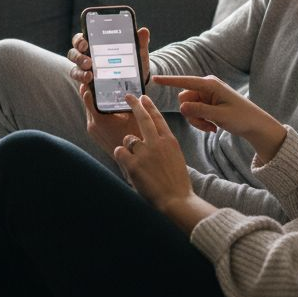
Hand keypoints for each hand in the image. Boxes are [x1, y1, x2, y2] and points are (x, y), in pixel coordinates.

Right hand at [68, 27, 150, 86]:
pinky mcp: (89, 86)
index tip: (85, 43)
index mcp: (95, 45)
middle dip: (78, 57)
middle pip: (74, 54)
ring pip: (75, 70)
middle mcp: (86, 57)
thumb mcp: (137, 53)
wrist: (136, 82)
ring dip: (80, 73)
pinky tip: (88, 89)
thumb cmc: (132, 63)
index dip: (79, 40)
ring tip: (90, 76)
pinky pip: (81, 86)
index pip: (80, 39)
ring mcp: (86, 72)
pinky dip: (83, 87)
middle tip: (89, 62)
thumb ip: (139, 42)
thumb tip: (143, 31)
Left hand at [79, 83, 141, 158]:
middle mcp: (92, 125)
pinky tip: (102, 104)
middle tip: (93, 80)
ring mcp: (92, 131)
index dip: (87, 88)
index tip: (89, 79)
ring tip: (97, 89)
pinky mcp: (94, 134)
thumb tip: (129, 91)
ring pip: (89, 111)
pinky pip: (91, 117)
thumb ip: (129, 104)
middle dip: (90, 92)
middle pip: (87, 104)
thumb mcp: (133, 117)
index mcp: (99, 120)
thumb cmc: (134, 137)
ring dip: (92, 101)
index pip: (88, 99)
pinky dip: (95, 110)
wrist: (131, 157)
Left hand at [112, 94, 193, 213]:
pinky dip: (122, 158)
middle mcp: (157, 143)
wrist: (176, 200)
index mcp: (170, 140)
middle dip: (134, 105)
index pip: (158, 118)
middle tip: (127, 96)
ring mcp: (145, 153)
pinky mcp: (134, 164)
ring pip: (128, 139)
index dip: (149, 106)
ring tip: (138, 163)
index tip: (143, 97)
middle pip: (142, 118)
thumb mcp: (176, 157)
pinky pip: (120, 152)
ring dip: (129, 148)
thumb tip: (152, 136)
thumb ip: (164, 145)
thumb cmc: (177, 182)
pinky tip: (130, 167)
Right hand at [150, 75, 287, 164]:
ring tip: (211, 128)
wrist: (256, 125)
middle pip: (184, 99)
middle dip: (190, 115)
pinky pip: (195, 112)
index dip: (168, 81)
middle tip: (205, 126)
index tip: (154, 79)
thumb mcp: (219, 116)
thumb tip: (181, 107)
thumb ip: (199, 111)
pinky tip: (213, 127)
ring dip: (196, 120)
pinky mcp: (208, 103)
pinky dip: (201, 121)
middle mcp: (206, 87)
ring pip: (188, 108)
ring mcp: (207, 95)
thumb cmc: (242, 118)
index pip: (184, 81)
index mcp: (210, 84)